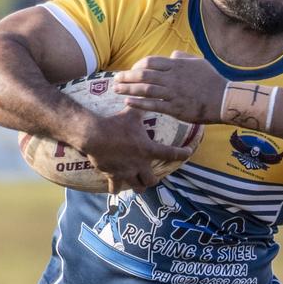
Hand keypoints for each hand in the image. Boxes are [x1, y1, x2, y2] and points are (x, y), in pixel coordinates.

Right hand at [75, 107, 193, 192]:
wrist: (94, 134)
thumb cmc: (115, 123)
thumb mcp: (131, 114)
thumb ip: (142, 107)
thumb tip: (149, 94)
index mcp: (148, 149)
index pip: (172, 154)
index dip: (183, 154)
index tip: (188, 152)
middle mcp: (140, 164)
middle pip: (152, 180)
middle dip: (154, 179)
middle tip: (152, 175)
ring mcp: (126, 172)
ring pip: (138, 187)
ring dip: (139, 186)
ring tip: (138, 182)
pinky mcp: (113, 175)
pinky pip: (116, 188)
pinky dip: (116, 189)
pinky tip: (117, 188)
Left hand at [114, 51, 226, 123]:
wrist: (223, 99)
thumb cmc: (212, 80)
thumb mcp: (199, 62)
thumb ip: (183, 57)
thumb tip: (173, 55)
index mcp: (176, 66)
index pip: (150, 62)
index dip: (137, 65)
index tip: (131, 70)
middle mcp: (172, 78)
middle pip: (143, 75)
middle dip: (126, 76)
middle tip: (115, 79)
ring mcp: (173, 93)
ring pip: (145, 90)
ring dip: (128, 89)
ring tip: (117, 90)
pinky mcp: (175, 108)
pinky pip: (152, 105)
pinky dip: (138, 103)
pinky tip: (128, 102)